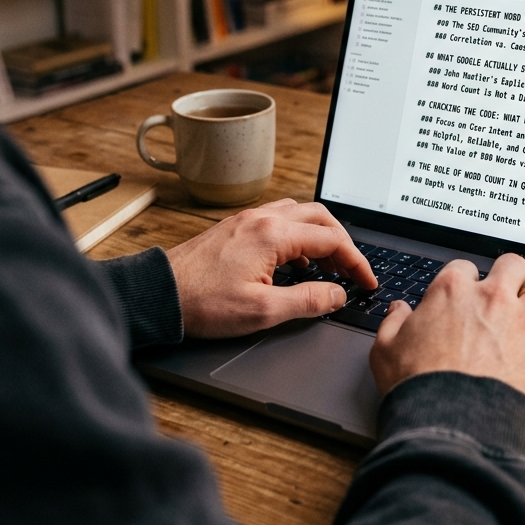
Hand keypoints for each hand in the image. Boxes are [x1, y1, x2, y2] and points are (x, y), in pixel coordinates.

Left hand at [165, 199, 375, 338]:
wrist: (159, 295)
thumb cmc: (202, 303)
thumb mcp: (262, 311)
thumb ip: (307, 300)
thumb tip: (337, 294)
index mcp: (273, 235)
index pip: (331, 239)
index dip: (356, 261)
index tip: (366, 281)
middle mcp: (262, 218)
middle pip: (320, 217)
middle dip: (342, 243)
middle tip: (352, 270)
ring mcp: (247, 219)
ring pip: (299, 213)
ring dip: (320, 235)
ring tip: (327, 266)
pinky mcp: (235, 227)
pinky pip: (279, 220)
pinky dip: (297, 236)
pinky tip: (294, 262)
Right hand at [369, 253, 524, 409]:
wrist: (450, 422)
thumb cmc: (417, 386)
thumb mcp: (385, 350)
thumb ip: (393, 322)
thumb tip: (399, 310)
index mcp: (452, 291)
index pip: (464, 267)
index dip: (465, 283)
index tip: (464, 298)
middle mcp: (492, 297)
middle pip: (513, 265)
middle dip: (510, 277)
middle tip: (506, 295)